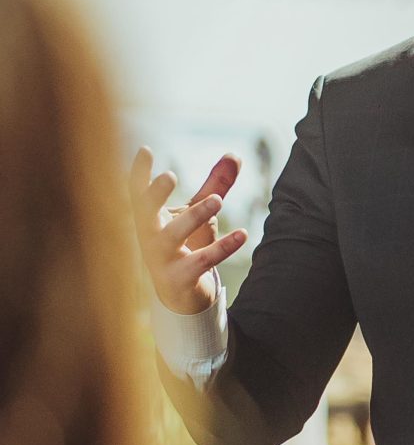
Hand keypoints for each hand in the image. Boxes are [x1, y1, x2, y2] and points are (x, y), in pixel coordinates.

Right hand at [128, 150, 246, 315]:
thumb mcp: (199, 212)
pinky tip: (243, 234)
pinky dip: (222, 248)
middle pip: (144, 213)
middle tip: (169, 175)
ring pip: (172, 237)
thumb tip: (234, 154)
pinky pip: (200, 262)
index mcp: (149, 218)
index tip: (145, 150)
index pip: (138, 193)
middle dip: (154, 195)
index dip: (138, 173)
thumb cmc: (185, 244)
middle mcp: (149, 237)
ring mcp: (161, 259)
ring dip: (194, 217)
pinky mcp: (179, 279)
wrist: (182, 294)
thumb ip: (215, 185)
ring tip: (218, 200)